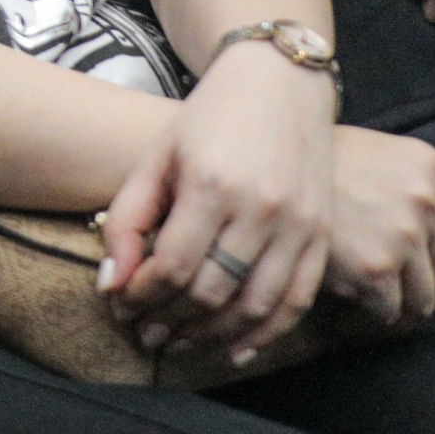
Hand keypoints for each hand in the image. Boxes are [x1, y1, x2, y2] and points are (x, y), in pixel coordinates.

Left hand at [102, 42, 336, 363]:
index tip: (120, 308)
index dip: (142, 296)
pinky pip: (296, 301)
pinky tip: (234, 349)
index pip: (172, 265)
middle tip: (144, 335)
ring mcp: (299, 225)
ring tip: (177, 344)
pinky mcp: (323, 236)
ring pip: (254, 305)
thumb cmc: (208, 119)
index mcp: (211, 184)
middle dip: (169, 321)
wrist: (279, 84)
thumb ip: (128, 218)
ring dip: (210, 335)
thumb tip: (112, 283)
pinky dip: (266, 333)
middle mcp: (261, 209)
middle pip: (211, 291)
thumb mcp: (156, 157)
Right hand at [323, 125, 434, 328]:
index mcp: (429, 166)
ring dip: (394, 304)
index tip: (403, 267)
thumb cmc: (310, 168)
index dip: (424, 256)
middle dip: (413, 284)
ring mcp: (404, 234)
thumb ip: (412, 191)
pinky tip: (342, 304)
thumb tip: (426, 243)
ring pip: (420, 300)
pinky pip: (388, 312)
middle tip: (380, 287)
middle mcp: (426, 199)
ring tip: (362, 302)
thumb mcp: (374, 157)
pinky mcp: (376, 268)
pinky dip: (367, 316)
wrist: (258, 168)